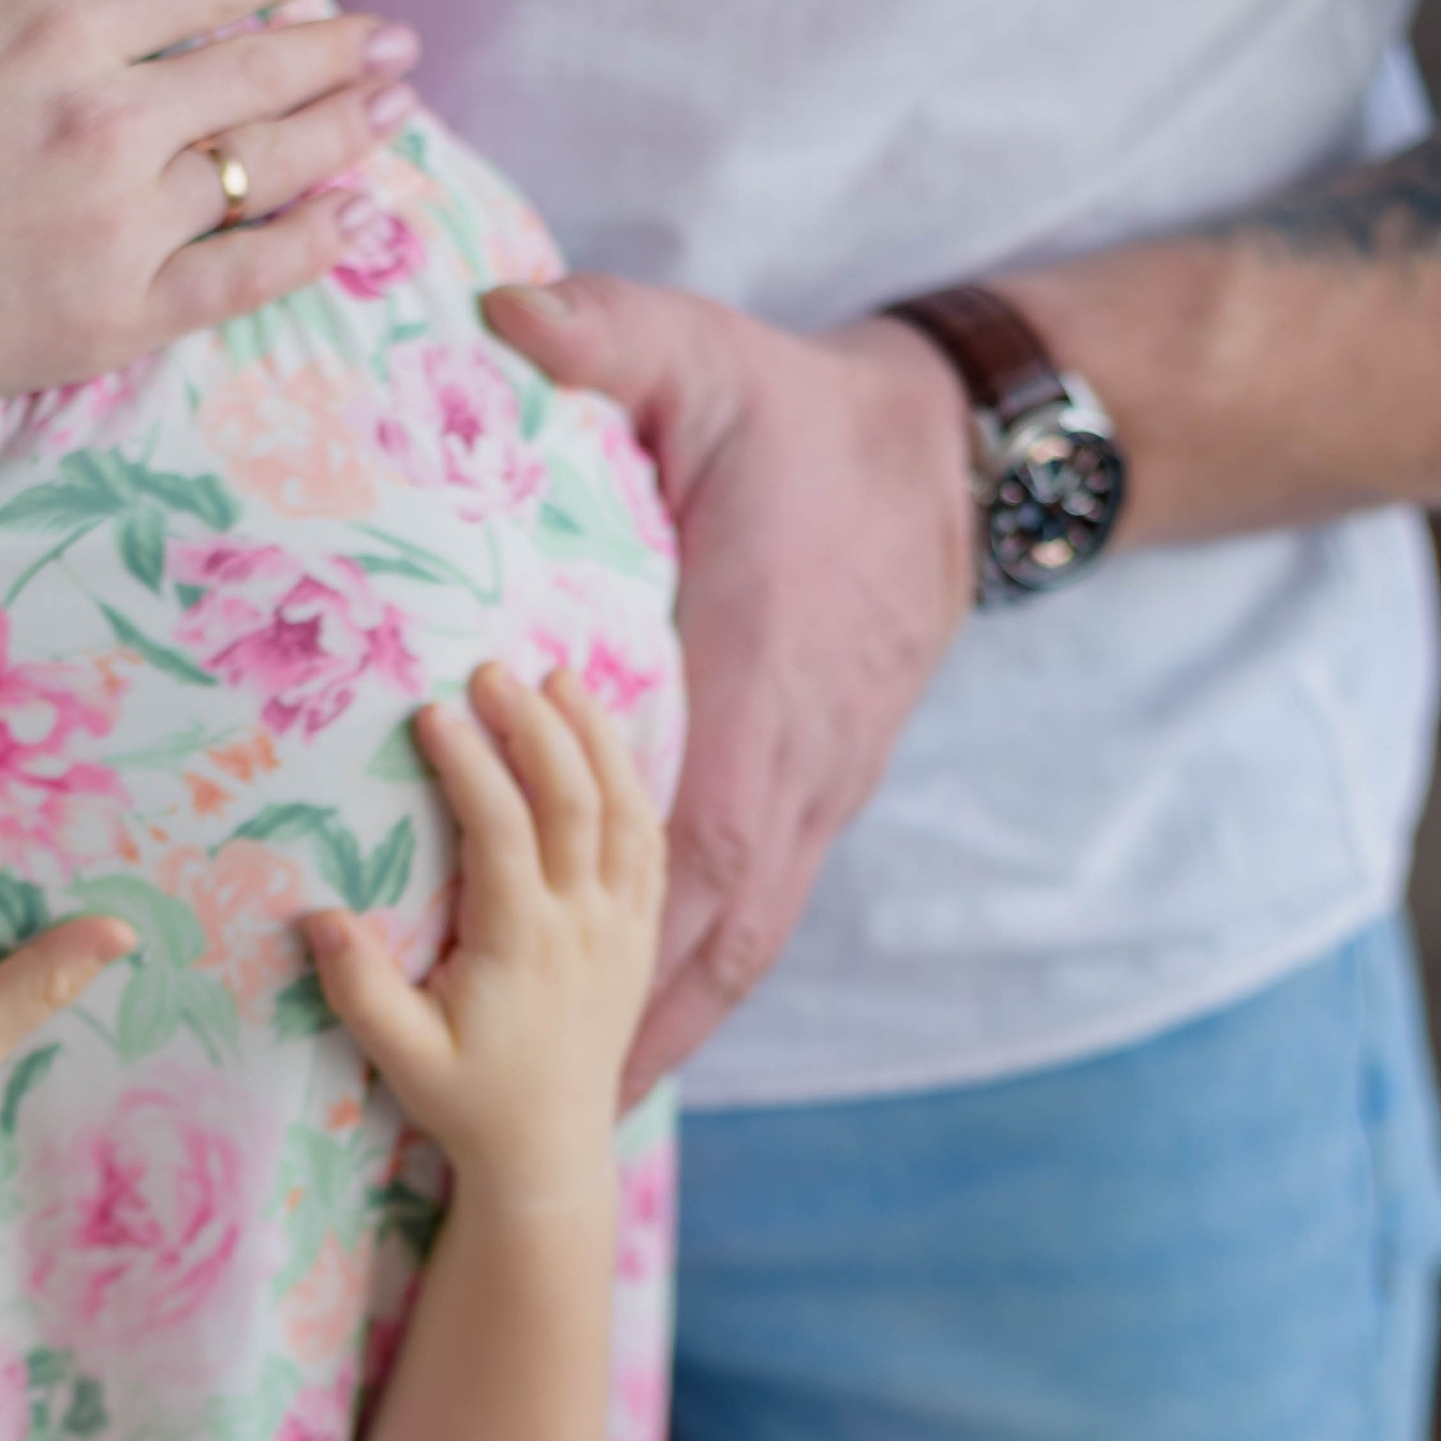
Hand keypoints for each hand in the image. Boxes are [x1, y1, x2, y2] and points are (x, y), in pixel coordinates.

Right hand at [0, 0, 417, 420]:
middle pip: (257, 71)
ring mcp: (120, 230)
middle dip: (340, 48)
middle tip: (397, 40)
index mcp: (59, 27)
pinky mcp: (111, 321)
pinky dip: (308, 248)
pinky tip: (355, 222)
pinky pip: (240, 281)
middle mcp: (110, 122)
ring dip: (342, 135)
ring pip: (263, 170)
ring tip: (393, 112)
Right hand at [303, 663, 662, 1191]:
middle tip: (492, 670)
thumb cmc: (468, 1101)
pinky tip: (604, 747)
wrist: (550, 1151)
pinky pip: (650, 844)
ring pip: (625, 811)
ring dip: (595, 738)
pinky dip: (631, 785)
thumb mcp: (400, 1057)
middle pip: (573, 799)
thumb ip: (358, 988)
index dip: (470, 764)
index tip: (432, 712)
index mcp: (524, 945)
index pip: (502, 829)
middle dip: (535, 725)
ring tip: (559, 679)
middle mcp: (584, 926)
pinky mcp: (641, 935)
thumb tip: (319, 915)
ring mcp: (622, 928)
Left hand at [481, 278, 973, 1102]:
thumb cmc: (797, 415)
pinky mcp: (817, 797)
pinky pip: (756, 914)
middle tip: (562, 1127)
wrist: (933, 455)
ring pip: (737, 941)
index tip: (572, 1020)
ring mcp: (810, 793)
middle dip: (641, 1029)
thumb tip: (506, 313)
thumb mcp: (704, 356)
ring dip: (673, 1029)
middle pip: (709, 931)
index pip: (689, 834)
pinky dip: (707, 984)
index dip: (635, 936)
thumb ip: (608, 338)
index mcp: (748, 685)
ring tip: (600, 1120)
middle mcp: (786, 766)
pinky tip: (656, 1037)